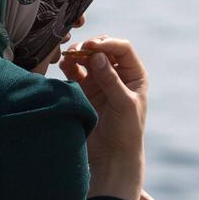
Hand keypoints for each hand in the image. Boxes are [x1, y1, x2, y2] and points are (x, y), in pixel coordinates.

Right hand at [58, 36, 146, 199]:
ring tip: (68, 57)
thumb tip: (97, 55)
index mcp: (134, 75)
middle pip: (103, 49)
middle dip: (90, 47)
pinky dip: (69, 66)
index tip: (92, 46)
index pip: (122, 48)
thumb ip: (111, 80)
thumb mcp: (123, 104)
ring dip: (78, 55)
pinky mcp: (85, 90)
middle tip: (78, 51)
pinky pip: (76, 72)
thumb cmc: (126, 131)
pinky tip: (64, 66)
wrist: (112, 156)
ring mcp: (100, 82)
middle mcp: (118, 74)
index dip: (108, 43)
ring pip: (87, 59)